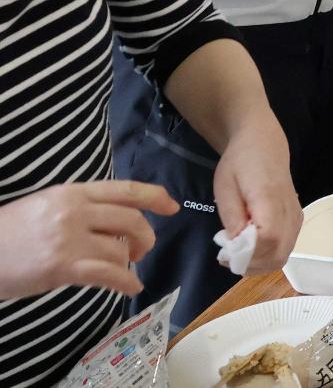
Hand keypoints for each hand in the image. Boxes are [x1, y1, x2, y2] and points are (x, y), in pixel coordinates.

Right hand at [0, 180, 177, 298]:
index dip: (155, 197)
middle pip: (131, 220)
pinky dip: (126, 282)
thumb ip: (82, 206)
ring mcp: (69, 239)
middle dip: (144, 236)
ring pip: (120, 249)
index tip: (173, 206)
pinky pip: (108, 274)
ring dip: (129, 261)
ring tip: (124, 268)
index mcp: (73, 192)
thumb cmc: (12, 230)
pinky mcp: (63, 267)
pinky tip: (131, 286)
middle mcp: (75, 211)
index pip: (125, 190)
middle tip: (141, 249)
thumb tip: (117, 219)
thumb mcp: (48, 204)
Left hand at [212, 115, 298, 272]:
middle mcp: (290, 210)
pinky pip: (284, 248)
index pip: (268, 238)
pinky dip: (267, 256)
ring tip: (237, 253)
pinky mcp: (296, 220)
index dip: (247, 254)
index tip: (224, 255)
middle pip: (278, 254)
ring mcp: (296, 217)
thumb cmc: (240, 163)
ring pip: (283, 255)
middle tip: (229, 258)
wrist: (264, 145)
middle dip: (251, 265)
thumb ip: (232, 216)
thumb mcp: (225, 186)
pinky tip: (250, 248)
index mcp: (271, 198)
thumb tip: (236, 246)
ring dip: (258, 263)